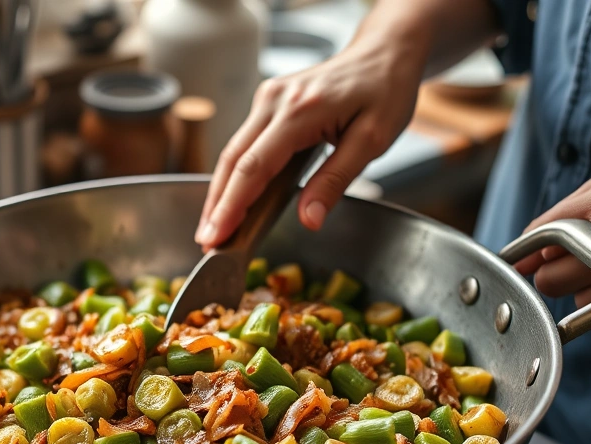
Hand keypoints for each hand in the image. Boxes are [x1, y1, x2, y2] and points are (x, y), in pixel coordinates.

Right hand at [194, 23, 429, 249]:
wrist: (384, 52)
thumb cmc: (384, 91)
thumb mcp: (373, 140)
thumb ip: (336, 180)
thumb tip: (309, 219)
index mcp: (300, 111)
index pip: (253, 167)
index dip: (231, 206)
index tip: (216, 236)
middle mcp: (274, 100)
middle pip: (232, 160)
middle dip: (216, 205)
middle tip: (206, 243)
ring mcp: (267, 98)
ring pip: (233, 151)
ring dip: (221, 191)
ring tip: (214, 229)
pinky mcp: (268, 102)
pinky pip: (244, 142)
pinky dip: (235, 174)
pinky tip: (231, 198)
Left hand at [515, 140, 590, 329]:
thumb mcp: (586, 195)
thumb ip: (544, 230)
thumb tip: (515, 263)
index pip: (546, 276)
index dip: (540, 257)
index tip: (543, 248)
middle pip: (556, 291)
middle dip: (556, 269)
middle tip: (581, 242)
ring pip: (578, 305)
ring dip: (579, 283)